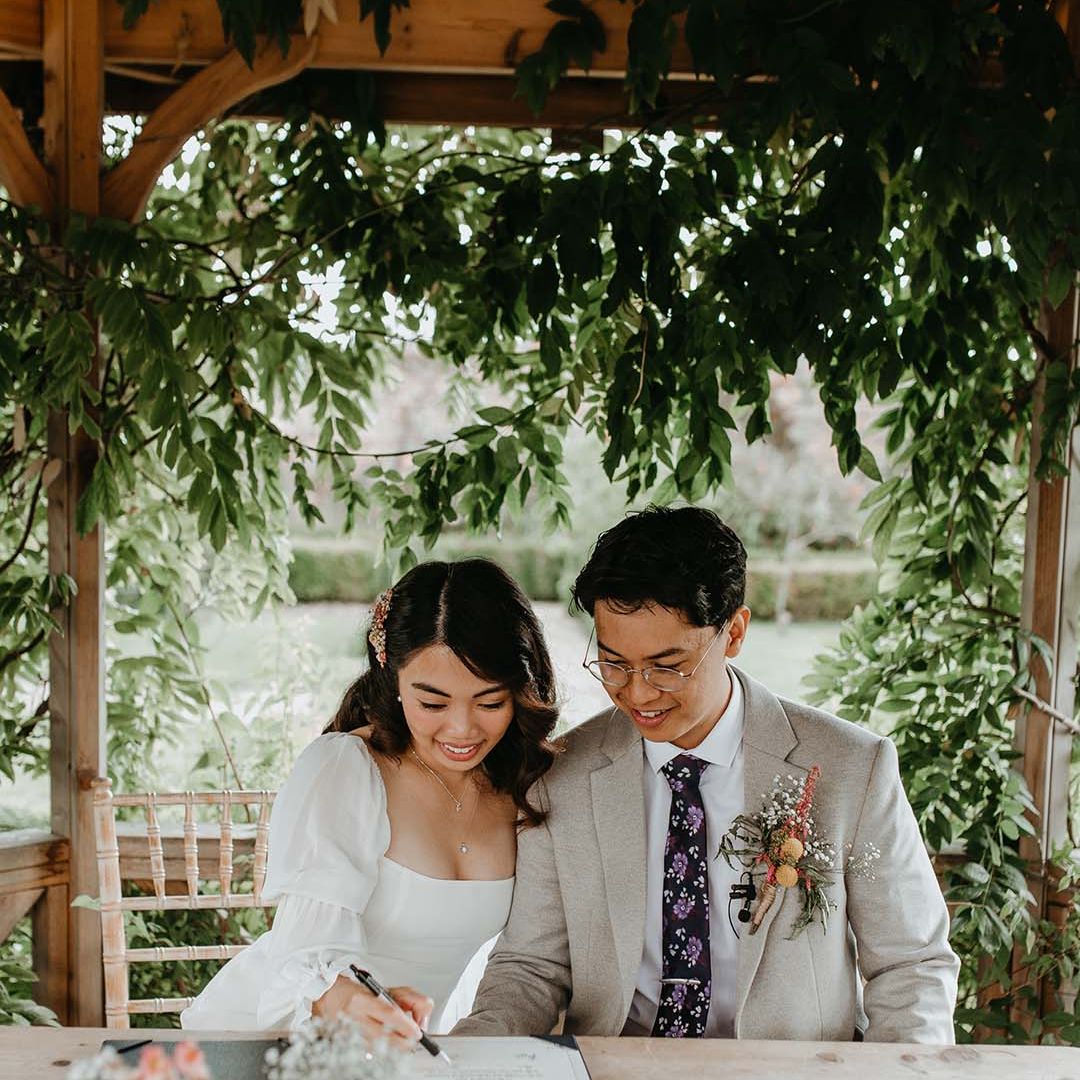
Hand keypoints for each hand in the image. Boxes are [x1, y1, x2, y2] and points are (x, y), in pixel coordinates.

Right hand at [312, 974, 432, 1046]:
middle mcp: (355, 1016)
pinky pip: (368, 1051)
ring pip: (376, 1047)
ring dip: (394, 1048)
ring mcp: (349, 1032)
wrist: (330, 997)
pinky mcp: (346, 1043)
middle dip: (403, 1041)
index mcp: (364, 999)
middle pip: (383, 1036)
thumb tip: (421, 1019)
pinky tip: (387, 1045)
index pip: (389, 1013)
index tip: (417, 1032)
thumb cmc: (359, 992)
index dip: (406, 1025)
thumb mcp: (388, 989)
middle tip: (413, 1040)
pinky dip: (382, 1050)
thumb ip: (409, 999)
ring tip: (402, 1042)